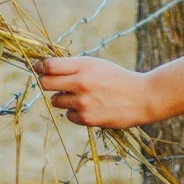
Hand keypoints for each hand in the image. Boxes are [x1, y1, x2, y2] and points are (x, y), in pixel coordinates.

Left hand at [36, 54, 156, 128]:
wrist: (142, 97)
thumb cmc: (117, 78)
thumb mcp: (96, 64)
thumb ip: (73, 66)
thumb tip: (46, 68)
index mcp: (84, 65)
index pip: (49, 66)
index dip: (41, 67)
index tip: (41, 69)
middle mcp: (81, 83)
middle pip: (45, 84)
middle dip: (47, 83)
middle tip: (55, 83)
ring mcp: (83, 102)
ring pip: (55, 101)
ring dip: (63, 98)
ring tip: (81, 96)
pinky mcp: (87, 119)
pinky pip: (68, 115)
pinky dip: (75, 112)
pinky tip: (90, 107)